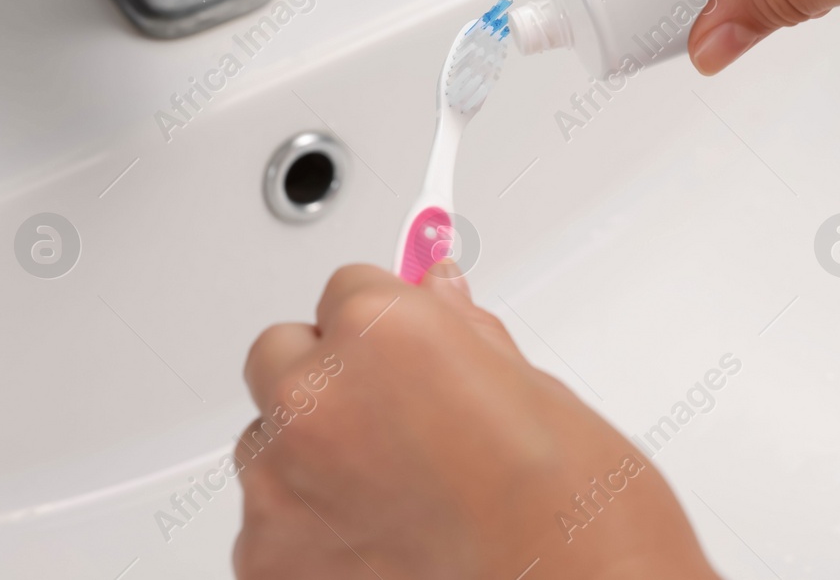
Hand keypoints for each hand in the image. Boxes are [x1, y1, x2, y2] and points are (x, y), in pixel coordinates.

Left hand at [234, 262, 718, 579]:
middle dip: (330, 378)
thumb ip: (457, 329)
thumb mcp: (523, 382)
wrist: (573, 578)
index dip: (383, 326)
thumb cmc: (562, 495)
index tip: (405, 353)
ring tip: (396, 490)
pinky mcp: (266, 556)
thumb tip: (435, 290)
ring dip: (312, 453)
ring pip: (268, 438)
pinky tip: (378, 537)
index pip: (345, 290)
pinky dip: (310, 527)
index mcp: (378, 328)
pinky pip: (267, 519)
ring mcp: (280, 481)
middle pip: (284, 354)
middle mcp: (316, 395)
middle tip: (396, 422)